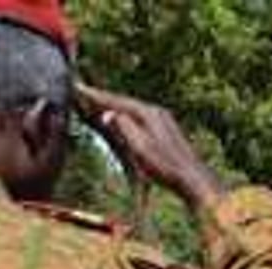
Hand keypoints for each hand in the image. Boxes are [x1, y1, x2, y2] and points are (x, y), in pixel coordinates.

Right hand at [75, 82, 223, 209]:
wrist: (192, 178)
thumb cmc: (166, 166)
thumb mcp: (140, 147)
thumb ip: (124, 127)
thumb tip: (108, 114)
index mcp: (149, 113)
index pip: (117, 101)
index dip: (97, 95)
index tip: (79, 87)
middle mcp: (157, 112)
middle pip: (125, 102)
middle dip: (104, 97)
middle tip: (84, 91)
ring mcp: (164, 120)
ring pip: (133, 109)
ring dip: (115, 106)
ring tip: (98, 102)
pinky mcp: (166, 130)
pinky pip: (140, 117)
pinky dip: (126, 115)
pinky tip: (123, 119)